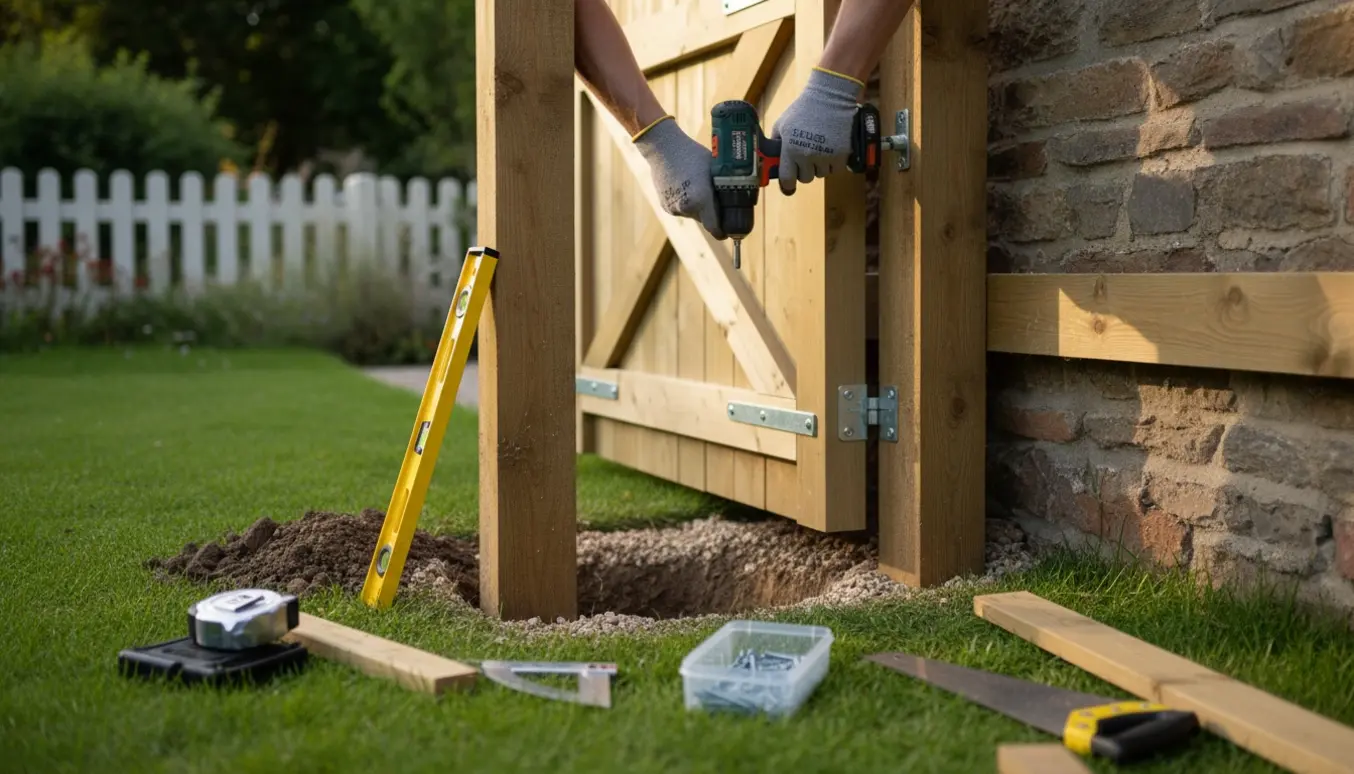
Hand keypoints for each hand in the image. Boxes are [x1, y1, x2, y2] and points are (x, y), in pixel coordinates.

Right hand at [633, 116, 726, 239]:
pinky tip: (685, 185)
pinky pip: (681, 209)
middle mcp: (687, 208)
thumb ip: (724, 187)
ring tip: (697, 187)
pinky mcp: (665, 205)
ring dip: (698, 207)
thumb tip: (737, 198)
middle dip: (712, 214)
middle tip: (715, 200)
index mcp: (702, 199)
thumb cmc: (693, 155)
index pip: (715, 228)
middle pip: (705, 220)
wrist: (663, 147)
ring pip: (692, 214)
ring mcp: (674, 208)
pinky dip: (686, 202)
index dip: (723, 232)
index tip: (728, 232)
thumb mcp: (715, 169)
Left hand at [769, 67, 863, 194]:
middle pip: (805, 178)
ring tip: (820, 147)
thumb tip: (770, 159)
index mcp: (790, 150)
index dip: (787, 183)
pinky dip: (834, 162)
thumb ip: (775, 144)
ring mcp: (826, 156)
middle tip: (806, 156)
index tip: (789, 182)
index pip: (787, 180)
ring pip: (821, 174)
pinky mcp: (842, 155)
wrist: (830, 97)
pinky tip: (831, 147)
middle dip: (805, 169)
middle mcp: (808, 156)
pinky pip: (836, 169)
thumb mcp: (782, 124)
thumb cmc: (803, 109)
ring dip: (820, 165)